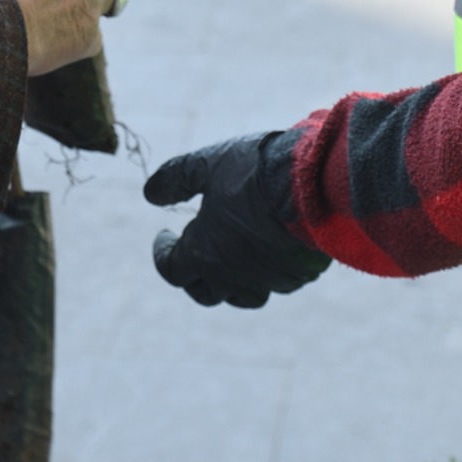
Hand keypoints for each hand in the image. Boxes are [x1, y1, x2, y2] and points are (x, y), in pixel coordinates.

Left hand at [146, 132, 331, 308]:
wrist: (311, 186)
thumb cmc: (252, 174)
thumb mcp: (205, 165)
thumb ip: (174, 179)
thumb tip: (149, 194)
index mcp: (202, 255)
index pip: (171, 270)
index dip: (162, 254)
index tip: (164, 236)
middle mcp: (231, 277)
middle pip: (204, 292)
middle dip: (194, 275)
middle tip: (194, 252)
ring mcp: (266, 281)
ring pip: (242, 296)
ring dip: (230, 281)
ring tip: (230, 259)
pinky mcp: (296, 277)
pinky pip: (275, 284)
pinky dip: (265, 273)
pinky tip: (266, 252)